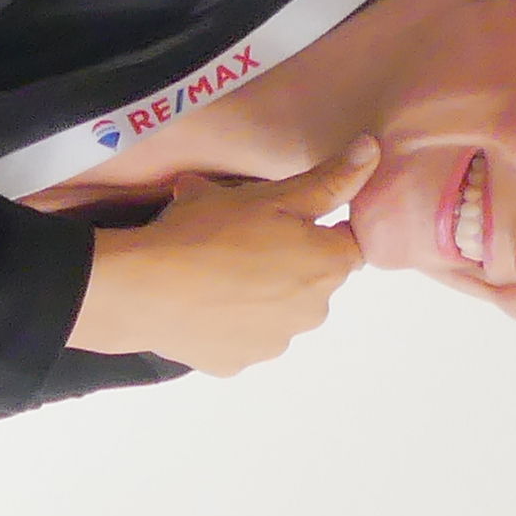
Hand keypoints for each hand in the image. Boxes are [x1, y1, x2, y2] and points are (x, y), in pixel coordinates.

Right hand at [67, 137, 375, 374]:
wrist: (143, 289)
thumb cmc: (207, 234)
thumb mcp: (269, 195)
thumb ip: (328, 179)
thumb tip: (372, 152)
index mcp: (328, 265)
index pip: (348, 243)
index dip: (318, 226)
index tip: (282, 216)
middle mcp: (313, 312)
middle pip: (313, 278)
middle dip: (288, 258)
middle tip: (241, 234)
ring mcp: (275, 343)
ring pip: (279, 309)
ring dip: (260, 291)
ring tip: (215, 268)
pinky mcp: (238, 363)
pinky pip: (243, 335)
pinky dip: (230, 319)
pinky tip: (201, 300)